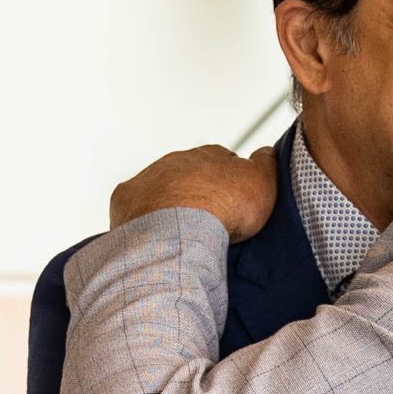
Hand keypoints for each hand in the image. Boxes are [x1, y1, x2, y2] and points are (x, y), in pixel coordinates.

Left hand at [111, 145, 278, 240]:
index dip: (228, 181)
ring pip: (159, 191)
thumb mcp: (261, 182)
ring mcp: (147, 180)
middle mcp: (174, 162)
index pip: (220, 159)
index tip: (233, 202)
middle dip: (196, 195)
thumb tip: (267, 152)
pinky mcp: (125, 202)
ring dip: (168, 209)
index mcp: (207, 155)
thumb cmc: (220, 210)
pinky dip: (143, 223)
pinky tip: (155, 241)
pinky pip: (133, 209)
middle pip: (186, 175)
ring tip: (182, 238)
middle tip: (208, 224)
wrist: (178, 232)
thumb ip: (266, 163)